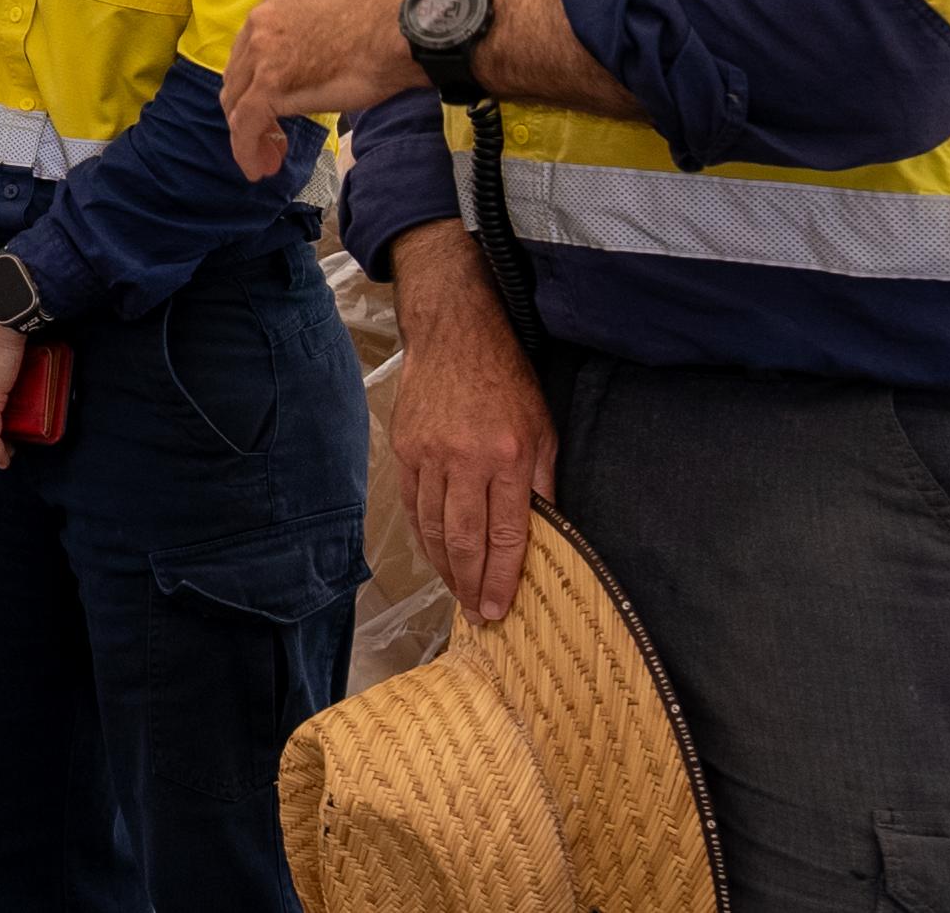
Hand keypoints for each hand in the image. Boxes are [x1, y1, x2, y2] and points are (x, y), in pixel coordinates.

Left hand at [223, 0, 419, 145]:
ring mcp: (261, 52)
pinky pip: (246, 124)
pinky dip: (247, 150)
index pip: (252, 51)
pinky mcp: (269, 84)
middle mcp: (261, 23)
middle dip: (249, 111)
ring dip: (249, 135)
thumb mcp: (336, 18)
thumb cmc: (389, 26)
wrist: (405, 29)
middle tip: (272, 138)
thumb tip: (311, 64)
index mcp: (277, 3)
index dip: (256, 83)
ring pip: (238, 102)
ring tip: (268, 160)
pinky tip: (258, 168)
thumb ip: (311, 37)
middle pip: (241, 77)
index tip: (273, 108)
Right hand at [388, 224, 556, 622]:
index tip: (499, 609)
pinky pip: (413, 503)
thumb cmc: (506, 380)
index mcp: (507, 457)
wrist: (453, 334)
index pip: (505, 534)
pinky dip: (422, 534)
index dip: (502, 578)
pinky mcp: (404, 448)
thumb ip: (543, 482)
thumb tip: (545, 533)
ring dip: (444, 566)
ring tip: (456, 592)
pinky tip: (434, 552)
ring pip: (434, 526)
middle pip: (464, 539)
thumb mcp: (543, 429)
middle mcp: (464, 460)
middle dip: (470, 583)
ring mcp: (428, 455)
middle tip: (476, 614)